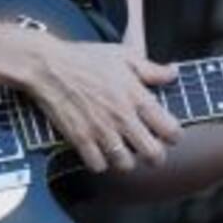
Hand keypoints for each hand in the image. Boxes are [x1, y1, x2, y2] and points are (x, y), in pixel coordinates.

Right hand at [18, 36, 180, 172]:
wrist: (48, 66)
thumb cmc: (85, 58)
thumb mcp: (123, 56)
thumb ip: (151, 69)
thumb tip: (173, 73)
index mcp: (137, 97)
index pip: (171, 130)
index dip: (173, 135)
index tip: (167, 132)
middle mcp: (122, 117)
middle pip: (154, 155)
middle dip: (156, 155)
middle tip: (149, 148)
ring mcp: (101, 130)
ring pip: (127, 165)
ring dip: (127, 160)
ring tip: (124, 151)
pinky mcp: (80, 139)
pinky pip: (98, 166)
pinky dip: (100, 162)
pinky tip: (100, 151)